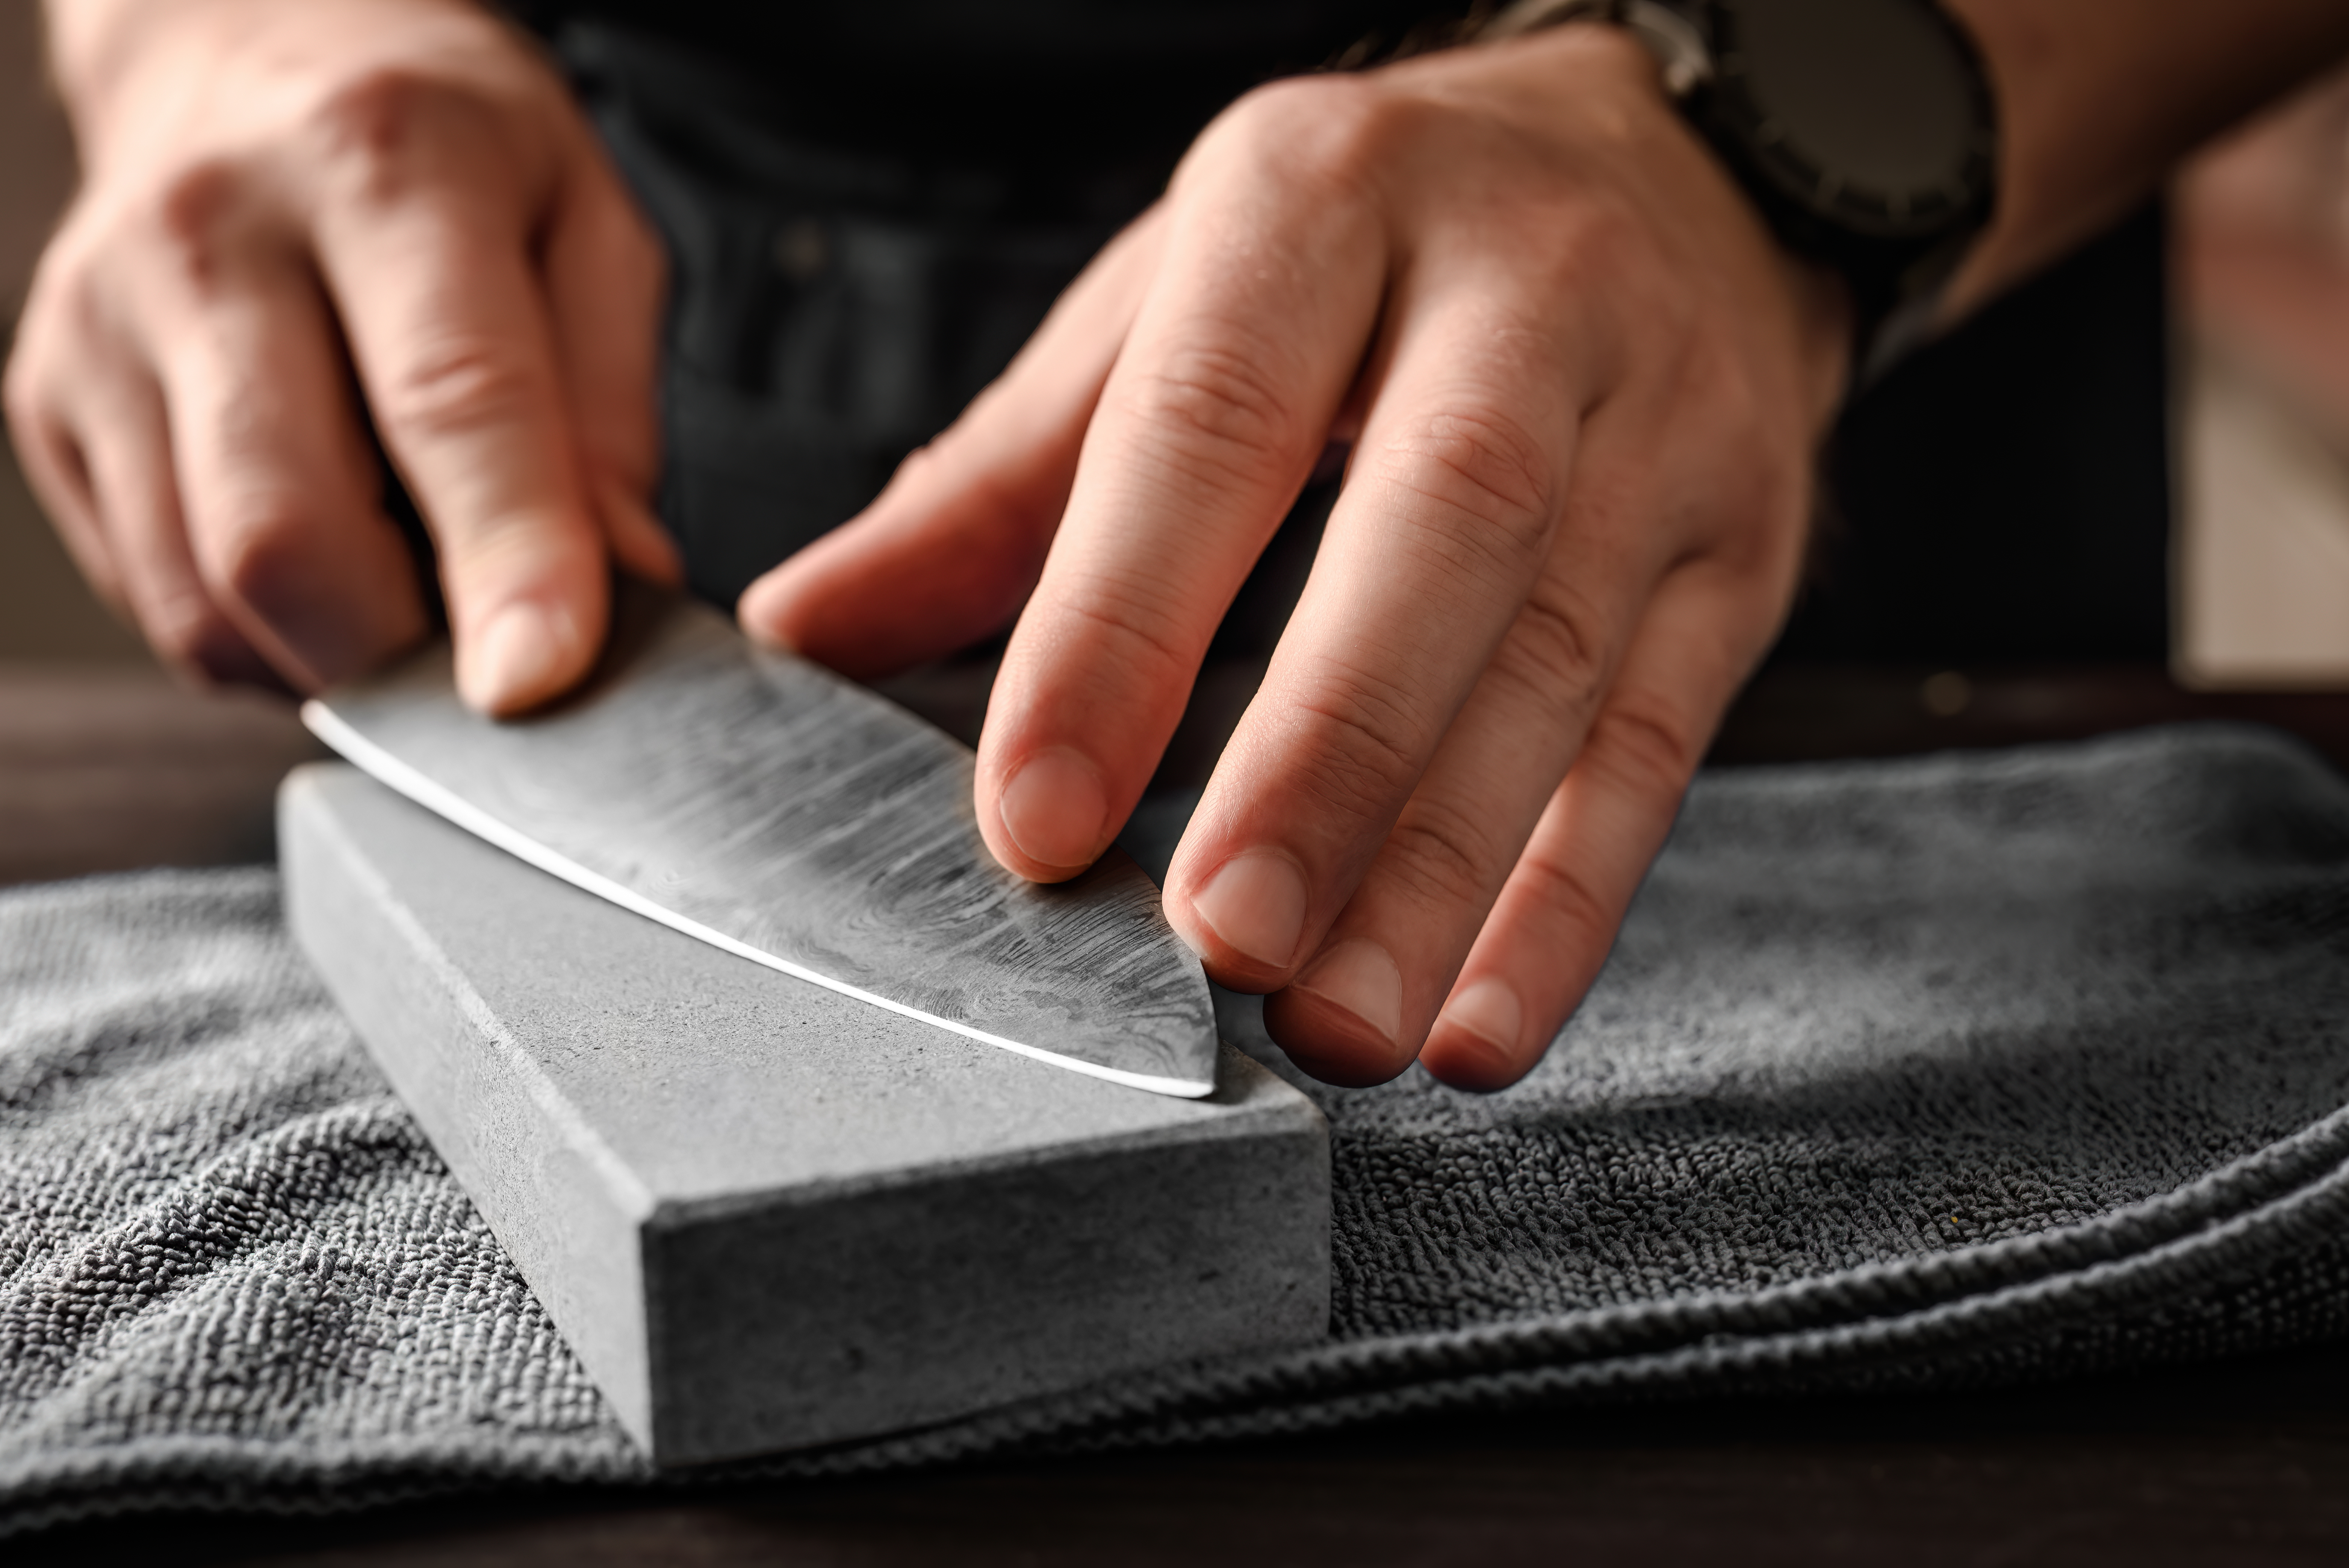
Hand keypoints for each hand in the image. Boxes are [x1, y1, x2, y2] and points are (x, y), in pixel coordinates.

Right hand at [5, 0, 675, 707]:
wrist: (241, 47)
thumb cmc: (433, 145)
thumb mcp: (582, 220)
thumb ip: (610, 410)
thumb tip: (620, 581)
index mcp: (380, 164)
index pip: (448, 400)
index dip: (504, 562)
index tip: (539, 681)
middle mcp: (214, 236)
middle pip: (286, 534)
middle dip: (398, 652)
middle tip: (477, 653)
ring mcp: (104, 325)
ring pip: (205, 597)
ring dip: (325, 656)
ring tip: (399, 594)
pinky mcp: (47, 404)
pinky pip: (153, 598)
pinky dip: (252, 633)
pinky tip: (314, 564)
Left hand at [741, 27, 1852, 1089]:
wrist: (1672, 164)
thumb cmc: (1372, 250)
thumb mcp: (1171, 302)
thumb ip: (996, 485)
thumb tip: (809, 632)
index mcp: (1327, 202)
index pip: (1211, 425)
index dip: (1117, 628)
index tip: (1033, 814)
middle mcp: (1523, 294)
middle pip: (1440, 533)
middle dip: (1325, 756)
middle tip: (1222, 937)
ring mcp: (1662, 425)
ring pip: (1562, 664)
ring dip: (1443, 868)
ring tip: (1335, 1023)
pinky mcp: (1743, 552)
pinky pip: (1661, 744)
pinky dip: (1568, 903)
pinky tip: (1477, 1019)